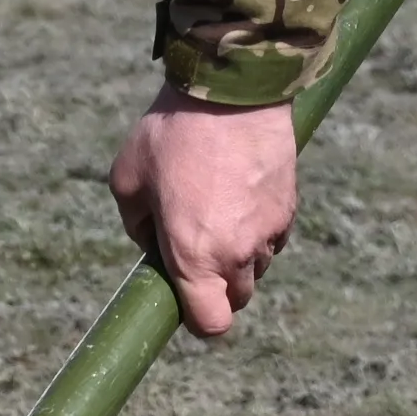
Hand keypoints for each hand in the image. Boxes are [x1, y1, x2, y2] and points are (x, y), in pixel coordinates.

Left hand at [109, 89, 300, 337]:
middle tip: (192, 246)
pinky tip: (238, 195)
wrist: (231, 90)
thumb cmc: (170, 134)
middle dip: (216, 284)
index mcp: (194, 256)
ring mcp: (268, 232)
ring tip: (214, 211)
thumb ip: (137, 225)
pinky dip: (257, 230)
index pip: (211, 324)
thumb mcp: (128, 180)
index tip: (184, 298)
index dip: (199, 320)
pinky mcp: (288, 210)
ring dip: (237, 256)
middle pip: (236, 298)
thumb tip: (152, 244)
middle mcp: (237, 254)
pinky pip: (272, 238)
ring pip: (256, 267)